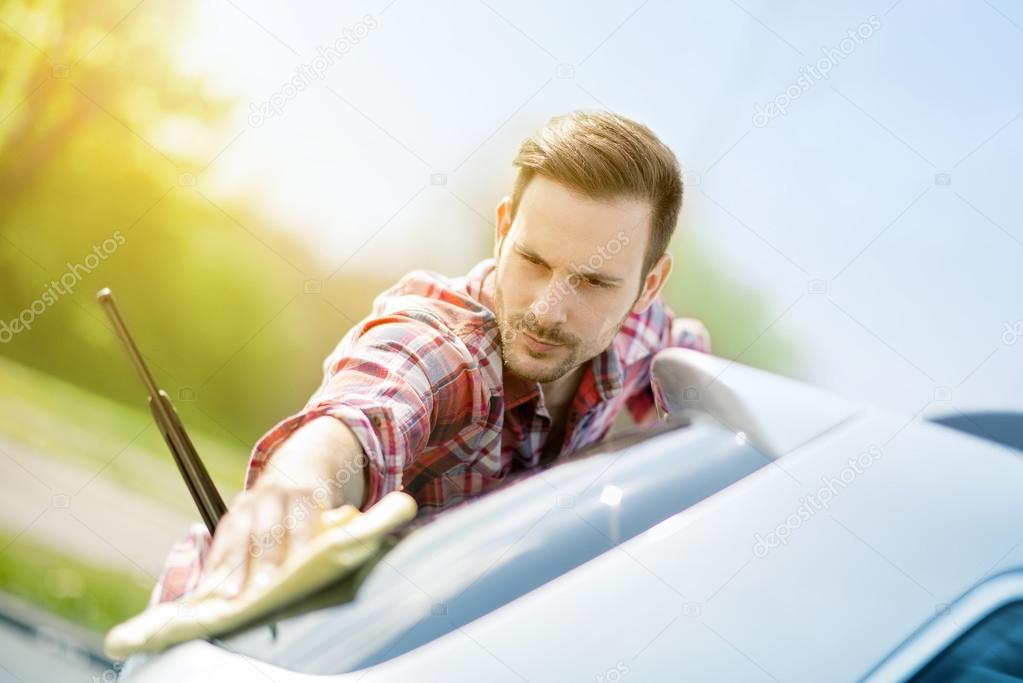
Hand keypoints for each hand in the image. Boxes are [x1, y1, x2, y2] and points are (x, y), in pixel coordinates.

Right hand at [194, 479, 328, 599]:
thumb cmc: (316, 501)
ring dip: (233, 566)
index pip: (299, 526)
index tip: (292, 577)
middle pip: (267, 531)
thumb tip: (321, 567)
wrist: (299, 466)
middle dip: (262, 562)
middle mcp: (273, 494)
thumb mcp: (328, 508)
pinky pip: (222, 536)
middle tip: (260, 591)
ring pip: (239, 534)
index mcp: (302, 493)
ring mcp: (250, 501)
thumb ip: (324, 532)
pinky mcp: (233, 511)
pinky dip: (216, 560)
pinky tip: (210, 583)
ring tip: (229, 595)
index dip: (295, 552)